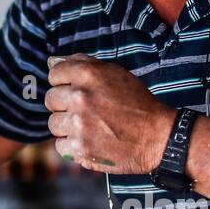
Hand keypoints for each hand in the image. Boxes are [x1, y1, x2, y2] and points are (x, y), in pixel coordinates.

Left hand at [44, 54, 174, 172]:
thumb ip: (82, 63)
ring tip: (89, 127)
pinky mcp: (80, 147)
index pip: (54, 74)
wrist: (158, 136)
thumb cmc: (136, 102)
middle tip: (86, 111)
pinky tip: (90, 141)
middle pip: (51, 99)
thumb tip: (51, 61)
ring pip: (53, 123)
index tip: (77, 90)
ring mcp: (79, 123)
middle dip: (64, 105)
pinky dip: (72, 146)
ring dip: (68, 126)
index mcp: (88, 74)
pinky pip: (60, 145)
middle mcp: (80, 96)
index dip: (64, 83)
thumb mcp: (114, 73)